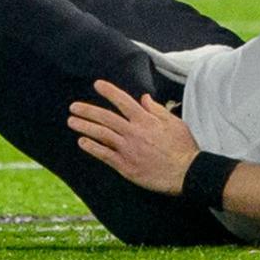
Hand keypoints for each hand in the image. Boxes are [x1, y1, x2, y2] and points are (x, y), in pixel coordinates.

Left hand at [68, 79, 197, 195]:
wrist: (187, 174)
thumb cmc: (183, 148)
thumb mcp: (174, 123)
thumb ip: (157, 110)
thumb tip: (144, 98)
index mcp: (146, 120)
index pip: (123, 101)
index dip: (109, 91)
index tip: (97, 84)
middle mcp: (134, 133)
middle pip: (106, 118)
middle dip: (87, 110)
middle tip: (73, 107)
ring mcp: (128, 150)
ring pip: (102, 135)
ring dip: (85, 127)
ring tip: (72, 121)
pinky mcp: (126, 166)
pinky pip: (104, 155)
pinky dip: (92, 148)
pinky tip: (82, 142)